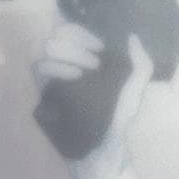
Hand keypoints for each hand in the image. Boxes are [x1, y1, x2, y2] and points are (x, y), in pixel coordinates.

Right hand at [33, 25, 153, 142]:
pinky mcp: (42, 92)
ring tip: (84, 72)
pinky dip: (55, 67)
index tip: (100, 47)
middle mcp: (66, 64)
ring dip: (66, 53)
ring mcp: (52, 77)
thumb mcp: (135, 90)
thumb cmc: (120, 119)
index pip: (72, 31)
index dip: (82, 33)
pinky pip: (38, 68)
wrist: (104, 148)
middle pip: (56, 36)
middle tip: (94, 63)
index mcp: (86, 59)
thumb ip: (141, 63)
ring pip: (45, 49)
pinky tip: (74, 77)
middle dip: (75, 43)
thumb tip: (132, 36)